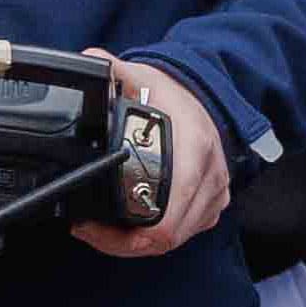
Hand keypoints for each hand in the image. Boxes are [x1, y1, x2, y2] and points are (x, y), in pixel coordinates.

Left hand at [79, 59, 235, 261]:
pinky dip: (156, 235)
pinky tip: (132, 225)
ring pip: (175, 239)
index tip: (91, 226)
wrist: (206, 97)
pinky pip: (185, 232)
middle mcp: (209, 177)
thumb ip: (113, 72)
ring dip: (138, 242)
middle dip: (124, 243)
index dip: (125, 236)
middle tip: (91, 231)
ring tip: (104, 230)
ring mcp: (214, 193)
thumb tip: (91, 63)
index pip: (166, 217)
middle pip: (167, 236)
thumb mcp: (142, 79)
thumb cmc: (173, 95)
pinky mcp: (213, 203)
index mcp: (194, 150)